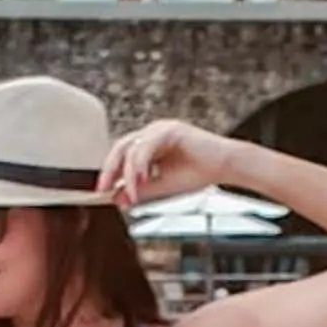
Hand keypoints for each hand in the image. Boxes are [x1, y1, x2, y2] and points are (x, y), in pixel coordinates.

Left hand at [99, 119, 228, 207]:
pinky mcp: (170, 130)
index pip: (121, 155)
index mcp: (148, 144)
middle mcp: (152, 133)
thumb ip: (140, 190)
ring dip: (128, 173)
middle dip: (110, 170)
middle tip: (104, 189)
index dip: (109, 171)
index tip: (101, 190)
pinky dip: (141, 165)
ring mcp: (160, 129)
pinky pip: (147, 146)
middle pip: (121, 148)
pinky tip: (141, 179)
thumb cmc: (199, 172)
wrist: (225, 166)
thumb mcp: (163, 186)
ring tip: (131, 194)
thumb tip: (117, 197)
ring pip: (132, 148)